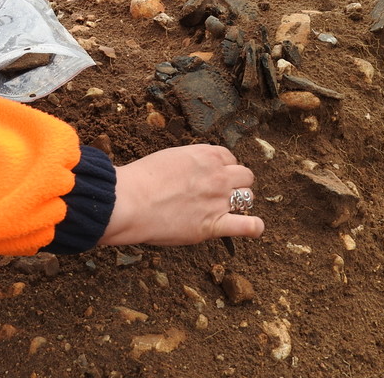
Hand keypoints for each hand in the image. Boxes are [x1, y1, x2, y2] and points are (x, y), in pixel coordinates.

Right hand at [99, 144, 263, 246]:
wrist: (130, 200)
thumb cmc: (141, 179)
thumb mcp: (169, 157)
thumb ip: (189, 163)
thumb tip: (191, 173)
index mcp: (206, 155)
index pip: (230, 159)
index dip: (223, 169)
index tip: (213, 177)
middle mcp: (218, 175)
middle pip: (245, 176)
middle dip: (235, 183)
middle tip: (219, 194)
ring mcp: (219, 200)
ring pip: (249, 197)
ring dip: (240, 202)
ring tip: (225, 210)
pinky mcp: (214, 224)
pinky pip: (248, 226)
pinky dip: (254, 227)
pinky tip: (252, 228)